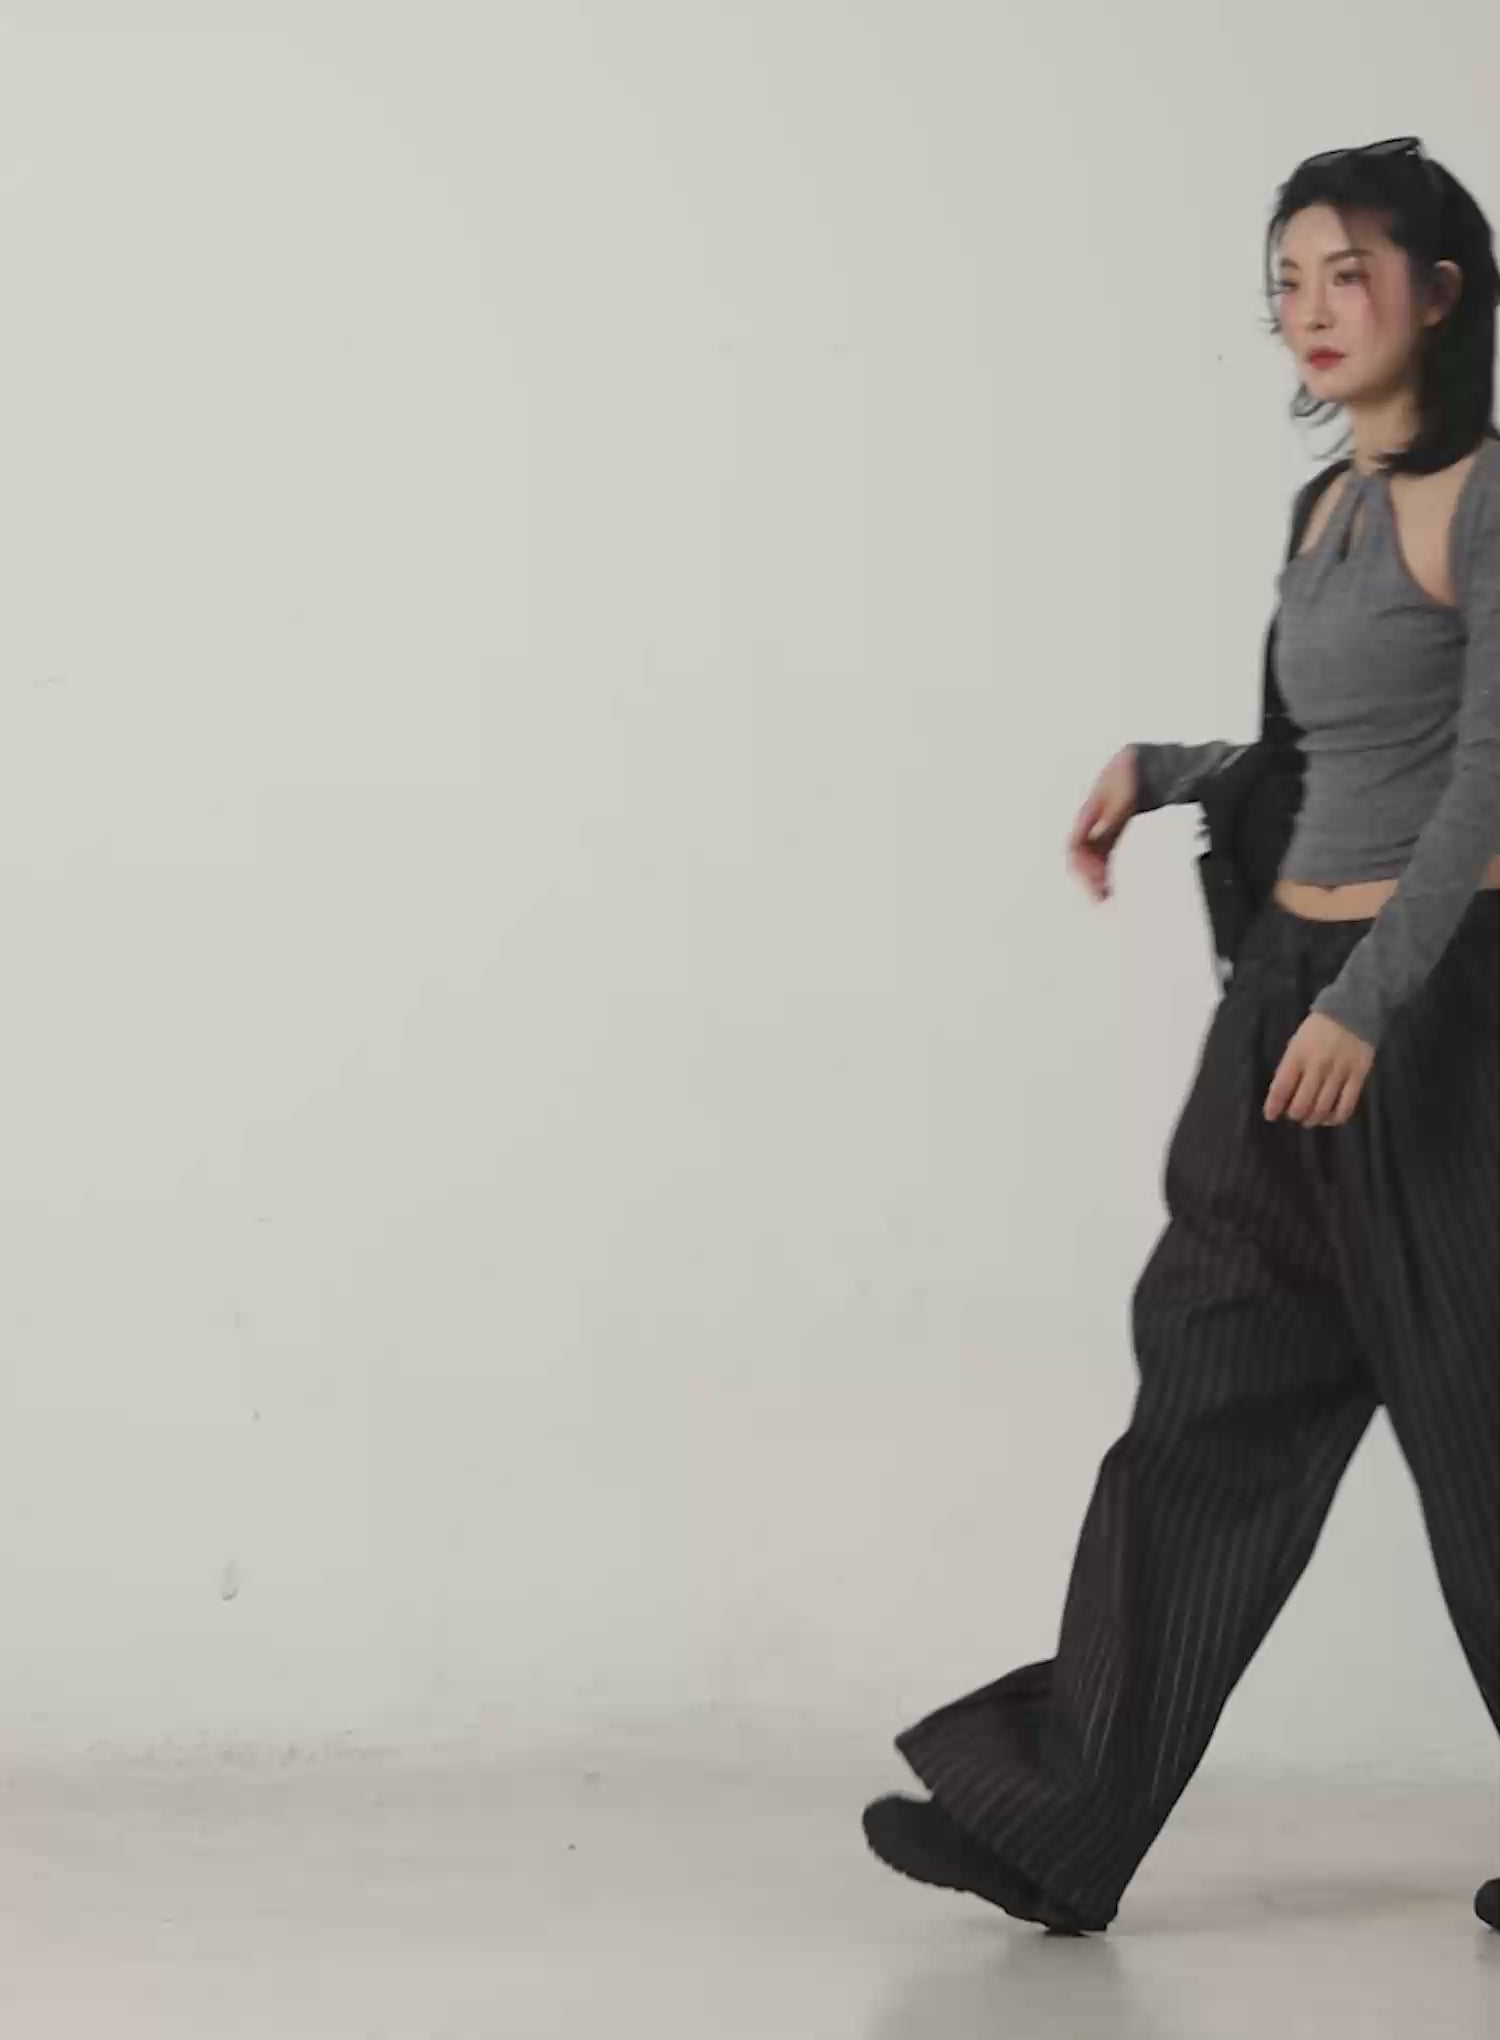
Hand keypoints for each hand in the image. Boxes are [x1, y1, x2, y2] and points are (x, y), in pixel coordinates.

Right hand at [1067, 747, 1139, 901]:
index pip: (1075, 846)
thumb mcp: (1122, 801)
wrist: (1140, 763)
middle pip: (1080, 856)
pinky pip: (1102, 854)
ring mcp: (1099, 827)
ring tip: (1103, 897)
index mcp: (1087, 814)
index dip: (1082, 866)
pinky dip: (1104, 868)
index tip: (1097, 883)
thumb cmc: (1129, 778)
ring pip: (1090, 858)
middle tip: (1100, 899)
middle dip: (1087, 877)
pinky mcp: (1110, 830)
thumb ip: (1109, 823)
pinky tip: (1109, 883)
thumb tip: (1098, 844)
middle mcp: (1089, 823)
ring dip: (1095, 877)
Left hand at [1263, 1013, 1374, 1126]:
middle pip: (1302, 1103)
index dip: (1273, 1106)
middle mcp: (1317, 1066)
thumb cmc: (1318, 1029)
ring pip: (1323, 1107)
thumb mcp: (1297, 1042)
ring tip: (1309, 1119)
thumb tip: (1283, 1095)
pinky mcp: (1358, 1076)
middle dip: (1295, 1114)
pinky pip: (1346, 1105)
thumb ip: (1290, 1067)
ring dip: (1313, 1119)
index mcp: (1297, 1055)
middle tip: (1294, 1115)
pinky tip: (1329, 1119)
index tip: (1270, 1115)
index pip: (1281, 1087)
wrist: (1352, 1011)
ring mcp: (1339, 1072)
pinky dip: (1336, 1118)